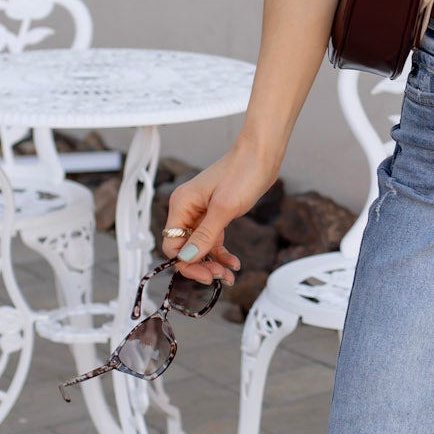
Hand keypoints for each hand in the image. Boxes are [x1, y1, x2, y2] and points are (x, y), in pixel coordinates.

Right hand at [162, 142, 279, 286]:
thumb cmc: (242, 173)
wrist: (261, 156)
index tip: (206, 275)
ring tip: (229, 275)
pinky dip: (221, 254)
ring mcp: (200, 213)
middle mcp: (186, 210)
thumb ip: (205, 235)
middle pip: (184, 248)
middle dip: (200, 265)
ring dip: (212, 263)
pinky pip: (212, 240)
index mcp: (181, 205)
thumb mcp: (224, 208)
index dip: (186, 263)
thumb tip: (187, 258)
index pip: (172, 244)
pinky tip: (233, 264)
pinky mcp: (215, 215)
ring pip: (199, 247)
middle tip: (220, 277)